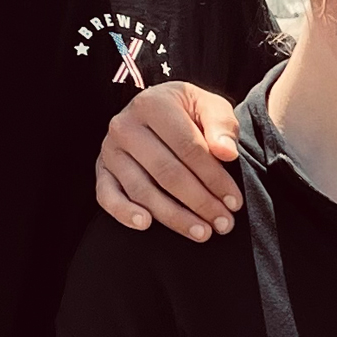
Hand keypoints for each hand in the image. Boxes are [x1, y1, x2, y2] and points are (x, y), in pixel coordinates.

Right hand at [95, 83, 243, 240]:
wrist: (159, 110)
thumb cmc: (189, 113)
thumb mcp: (210, 107)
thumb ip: (222, 126)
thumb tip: (226, 153)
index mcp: (153, 104)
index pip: (188, 148)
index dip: (214, 178)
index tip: (234, 201)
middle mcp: (125, 125)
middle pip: (166, 172)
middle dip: (199, 202)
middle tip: (223, 224)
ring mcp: (110, 150)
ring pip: (142, 190)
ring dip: (173, 216)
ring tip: (202, 232)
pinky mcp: (101, 170)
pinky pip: (107, 196)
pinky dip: (124, 212)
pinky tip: (146, 224)